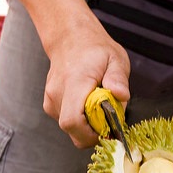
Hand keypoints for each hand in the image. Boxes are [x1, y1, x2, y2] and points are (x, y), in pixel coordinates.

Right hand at [42, 16, 130, 147]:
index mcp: (75, 82)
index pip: (73, 121)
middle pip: (72, 131)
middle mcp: (58, 94)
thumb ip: (118, 78)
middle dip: (93, 133)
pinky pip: (67, 123)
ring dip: (88, 126)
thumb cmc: (94, 49)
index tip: (108, 129)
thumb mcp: (115, 58)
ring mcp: (51, 100)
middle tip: (108, 120)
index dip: (91, 134)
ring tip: (99, 107)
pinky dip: (81, 121)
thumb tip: (121, 95)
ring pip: (71, 129)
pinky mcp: (50, 106)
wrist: (70, 39)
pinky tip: (89, 105)